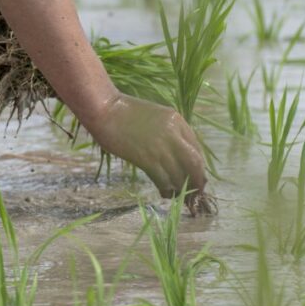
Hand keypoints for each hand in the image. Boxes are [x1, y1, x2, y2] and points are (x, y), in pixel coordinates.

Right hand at [88, 93, 205, 198]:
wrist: (105, 109)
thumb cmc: (125, 111)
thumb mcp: (155, 116)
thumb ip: (169, 131)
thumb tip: (177, 154)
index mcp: (177, 120)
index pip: (196, 148)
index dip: (199, 167)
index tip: (197, 177)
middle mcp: (173, 133)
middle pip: (195, 164)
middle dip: (198, 181)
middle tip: (195, 193)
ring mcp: (161, 147)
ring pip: (180, 175)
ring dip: (182, 189)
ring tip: (178, 196)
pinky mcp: (147, 159)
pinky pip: (164, 180)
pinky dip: (167, 190)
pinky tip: (164, 193)